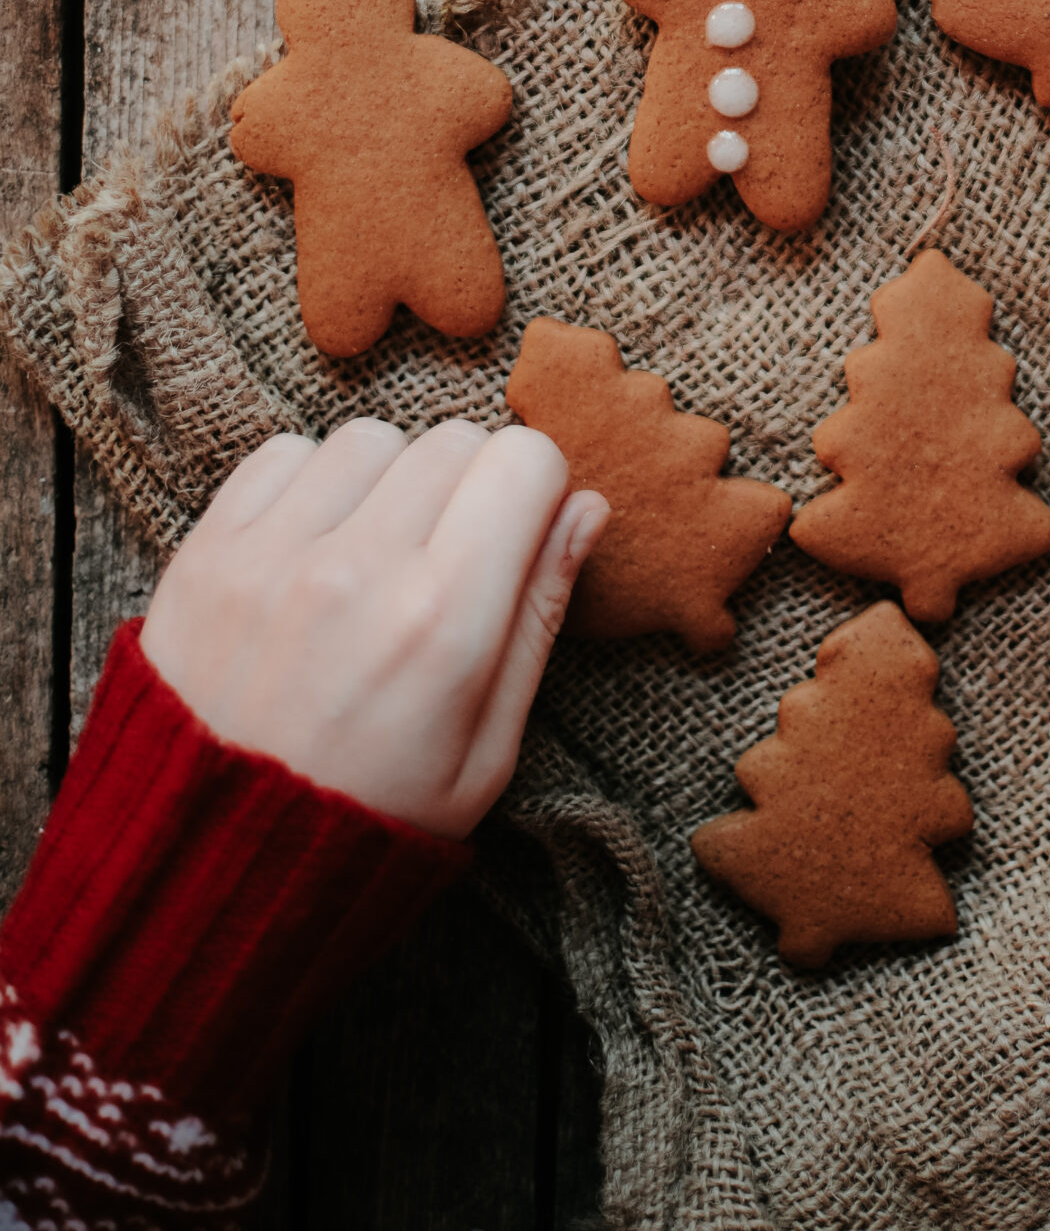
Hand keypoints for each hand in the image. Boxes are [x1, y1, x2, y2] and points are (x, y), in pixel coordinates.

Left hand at [141, 418, 608, 838]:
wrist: (212, 868)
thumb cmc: (372, 816)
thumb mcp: (488, 751)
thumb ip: (539, 616)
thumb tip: (585, 506)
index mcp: (444, 623)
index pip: (525, 460)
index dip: (538, 490)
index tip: (518, 533)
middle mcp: (358, 571)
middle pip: (455, 440)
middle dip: (469, 486)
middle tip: (446, 559)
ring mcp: (273, 556)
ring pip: (372, 439)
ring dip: (388, 482)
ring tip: (374, 556)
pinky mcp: (208, 552)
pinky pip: (284, 453)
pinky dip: (310, 484)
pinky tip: (313, 549)